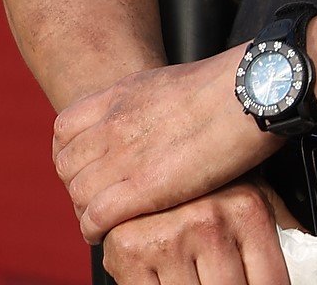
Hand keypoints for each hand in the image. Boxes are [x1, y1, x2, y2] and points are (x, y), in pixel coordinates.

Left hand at [55, 50, 278, 241]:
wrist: (253, 91)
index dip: (71, 154)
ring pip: (77, 192)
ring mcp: (125, 154)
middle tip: (98, 199)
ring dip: (85, 210)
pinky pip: (96, 215)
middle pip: (66, 165)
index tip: (88, 169)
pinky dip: (93, 229)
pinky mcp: (144, 187)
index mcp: (122, 94)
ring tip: (103, 220)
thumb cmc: (232, 85)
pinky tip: (105, 233)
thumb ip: (152, 103)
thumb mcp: (173, 82)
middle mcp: (114, 123)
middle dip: (77, 185)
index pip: (64, 129)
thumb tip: (159, 120)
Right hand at [99, 182, 305, 284]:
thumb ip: (290, 234)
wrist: (143, 146)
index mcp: (246, 210)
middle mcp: (207, 223)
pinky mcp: (128, 255)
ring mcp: (166, 239)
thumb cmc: (208, 179)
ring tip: (203, 275)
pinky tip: (177, 280)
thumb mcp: (255, 196)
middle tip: (231, 277)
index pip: (272, 282)